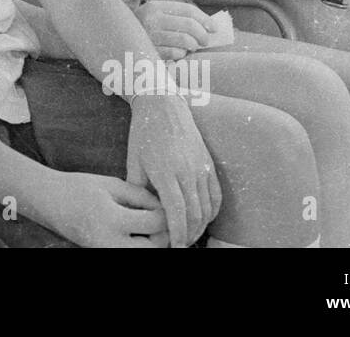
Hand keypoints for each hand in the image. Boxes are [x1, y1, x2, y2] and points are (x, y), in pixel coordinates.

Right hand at [28, 170, 167, 246]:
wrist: (49, 202)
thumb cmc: (79, 188)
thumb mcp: (111, 185)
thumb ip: (140, 195)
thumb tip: (164, 208)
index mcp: (112, 219)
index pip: (155, 223)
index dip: (164, 212)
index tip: (161, 202)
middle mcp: (109, 242)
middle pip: (154, 248)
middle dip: (163, 233)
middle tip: (157, 217)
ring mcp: (105, 251)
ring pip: (143, 255)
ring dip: (152, 242)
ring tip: (146, 225)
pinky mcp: (102, 253)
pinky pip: (130, 253)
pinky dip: (138, 245)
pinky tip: (135, 232)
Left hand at [125, 95, 221, 247]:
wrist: (163, 104)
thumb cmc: (143, 132)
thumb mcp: (133, 160)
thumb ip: (136, 188)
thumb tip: (138, 212)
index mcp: (166, 171)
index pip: (176, 212)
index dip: (176, 233)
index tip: (173, 246)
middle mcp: (187, 171)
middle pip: (195, 214)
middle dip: (189, 235)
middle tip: (180, 245)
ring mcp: (202, 167)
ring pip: (208, 207)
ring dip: (201, 226)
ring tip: (190, 236)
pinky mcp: (209, 164)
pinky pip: (216, 195)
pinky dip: (212, 211)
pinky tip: (202, 219)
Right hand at [134, 0, 213, 59]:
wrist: (115, 40)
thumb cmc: (143, 29)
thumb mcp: (155, 16)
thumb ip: (177, 17)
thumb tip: (208, 25)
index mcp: (155, 7)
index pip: (188, 10)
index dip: (205, 19)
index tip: (214, 28)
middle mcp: (152, 19)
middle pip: (189, 25)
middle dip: (203, 34)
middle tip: (205, 41)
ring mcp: (150, 36)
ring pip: (185, 40)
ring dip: (193, 45)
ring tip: (193, 47)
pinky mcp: (149, 51)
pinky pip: (175, 54)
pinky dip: (181, 54)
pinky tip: (179, 54)